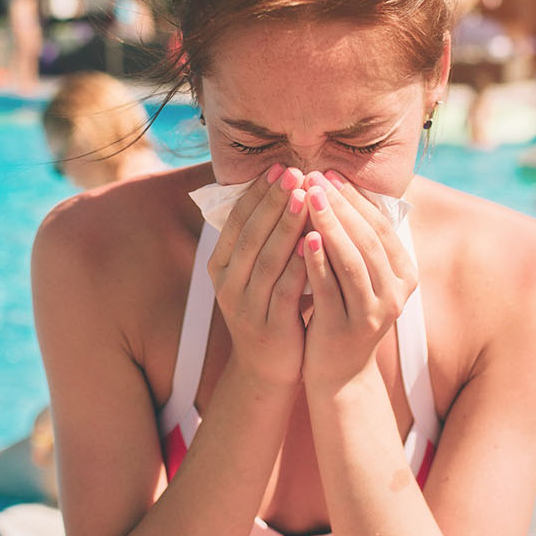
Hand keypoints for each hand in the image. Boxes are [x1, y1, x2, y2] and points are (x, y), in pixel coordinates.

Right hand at [207, 164, 311, 385]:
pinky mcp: (269, 325)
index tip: (278, 168)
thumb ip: (264, 239)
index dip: (257, 193)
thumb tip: (283, 188)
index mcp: (220, 266)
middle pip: (251, 235)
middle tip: (294, 172)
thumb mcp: (258, 272)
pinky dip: (299, 263)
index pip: (237, 221)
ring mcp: (245, 306)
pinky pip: (285, 288)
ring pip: (267, 259)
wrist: (267, 368)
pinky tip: (315, 241)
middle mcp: (227, 284)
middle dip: (273, 201)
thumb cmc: (269, 309)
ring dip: (286, 225)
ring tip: (305, 197)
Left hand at [298, 171, 417, 390]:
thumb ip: (359, 242)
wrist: (339, 374)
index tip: (330, 173)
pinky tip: (302, 238)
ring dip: (330, 225)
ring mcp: (372, 314)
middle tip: (316, 176)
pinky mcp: (345, 329)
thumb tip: (339, 187)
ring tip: (309, 197)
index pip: (381, 227)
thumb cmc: (344, 313)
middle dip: (341, 205)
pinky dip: (317, 262)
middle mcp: (394, 294)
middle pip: (368, 240)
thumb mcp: (361, 277)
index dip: (356, 198)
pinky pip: (330, 289)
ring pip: (352, 261)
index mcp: (404, 276)